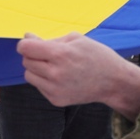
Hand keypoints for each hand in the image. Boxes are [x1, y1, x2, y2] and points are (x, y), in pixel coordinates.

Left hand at [17, 33, 139, 118]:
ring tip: (54, 66)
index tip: (31, 43)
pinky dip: (45, 81)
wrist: (113, 81)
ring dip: (36, 69)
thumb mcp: (76, 39)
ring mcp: (55, 90)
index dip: (25, 43)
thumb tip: (27, 38)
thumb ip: (49, 39)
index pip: (26, 48)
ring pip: (29, 75)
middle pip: (26, 61)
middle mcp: (55, 74)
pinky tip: (61, 77)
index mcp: (60, 54)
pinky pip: (39, 87)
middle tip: (48, 54)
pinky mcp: (56, 100)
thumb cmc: (96, 56)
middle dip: (33, 55)